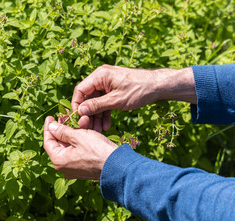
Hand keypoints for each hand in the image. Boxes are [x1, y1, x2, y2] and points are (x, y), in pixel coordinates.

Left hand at [43, 116, 117, 179]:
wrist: (118, 166)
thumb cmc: (97, 150)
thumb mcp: (78, 136)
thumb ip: (62, 131)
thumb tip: (51, 127)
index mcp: (59, 161)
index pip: (48, 142)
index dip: (48, 128)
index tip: (51, 117)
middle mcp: (64, 168)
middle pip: (59, 144)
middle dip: (63, 128)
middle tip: (65, 115)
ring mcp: (74, 169)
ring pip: (69, 147)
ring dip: (73, 133)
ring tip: (78, 119)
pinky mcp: (84, 168)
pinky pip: (77, 152)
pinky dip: (79, 141)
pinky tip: (84, 130)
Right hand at [72, 65, 195, 131]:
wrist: (158, 86)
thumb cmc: (139, 90)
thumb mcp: (116, 100)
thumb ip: (97, 105)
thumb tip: (80, 111)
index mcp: (100, 76)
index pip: (80, 91)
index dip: (77, 105)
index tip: (78, 119)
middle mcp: (102, 78)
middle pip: (88, 98)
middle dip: (88, 114)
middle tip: (88, 128)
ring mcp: (108, 84)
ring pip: (97, 102)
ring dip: (97, 116)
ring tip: (98, 130)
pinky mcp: (114, 90)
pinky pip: (105, 102)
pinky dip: (105, 113)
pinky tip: (107, 125)